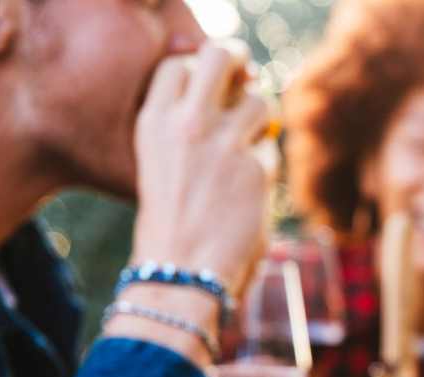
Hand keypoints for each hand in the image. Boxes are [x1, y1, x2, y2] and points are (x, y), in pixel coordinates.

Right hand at [131, 42, 274, 295]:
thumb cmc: (171, 222)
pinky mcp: (256, 169)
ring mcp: (224, 143)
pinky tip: (247, 195)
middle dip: (240, 66)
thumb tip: (244, 90)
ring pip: (259, 102)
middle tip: (245, 89)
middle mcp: (187, 123)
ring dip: (260, 124)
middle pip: (223, 56)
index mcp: (153, 121)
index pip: (180, 63)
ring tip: (244, 155)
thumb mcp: (165, 162)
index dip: (201, 71)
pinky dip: (264, 168)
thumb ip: (194, 126)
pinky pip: (270, 151)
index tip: (212, 91)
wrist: (179, 272)